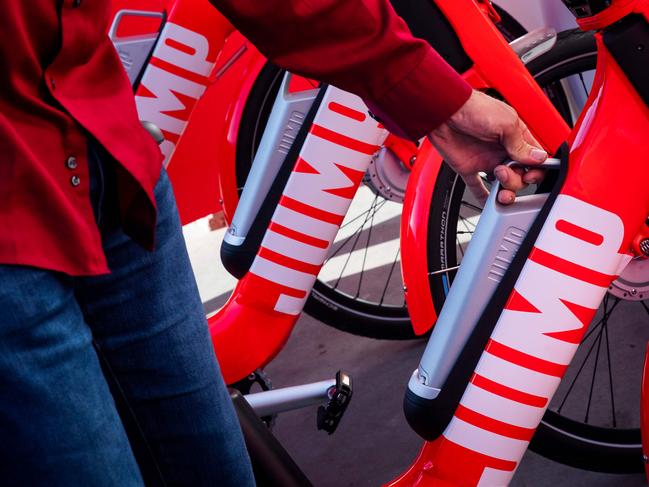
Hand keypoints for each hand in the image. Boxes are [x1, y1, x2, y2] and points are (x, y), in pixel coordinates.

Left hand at [428, 90, 547, 204]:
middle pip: (520, 176)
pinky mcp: (469, 168)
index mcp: (516, 137)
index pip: (534, 159)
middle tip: (504, 171)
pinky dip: (484, 196)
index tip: (531, 174)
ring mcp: (486, 160)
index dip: (536, 170)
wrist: (445, 112)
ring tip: (498, 179)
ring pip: (503, 185)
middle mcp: (503, 150)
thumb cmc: (474, 109)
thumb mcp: (506, 123)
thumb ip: (521, 144)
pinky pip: (478, 186)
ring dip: (504, 189)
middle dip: (516, 179)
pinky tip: (489, 202)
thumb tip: (539, 158)